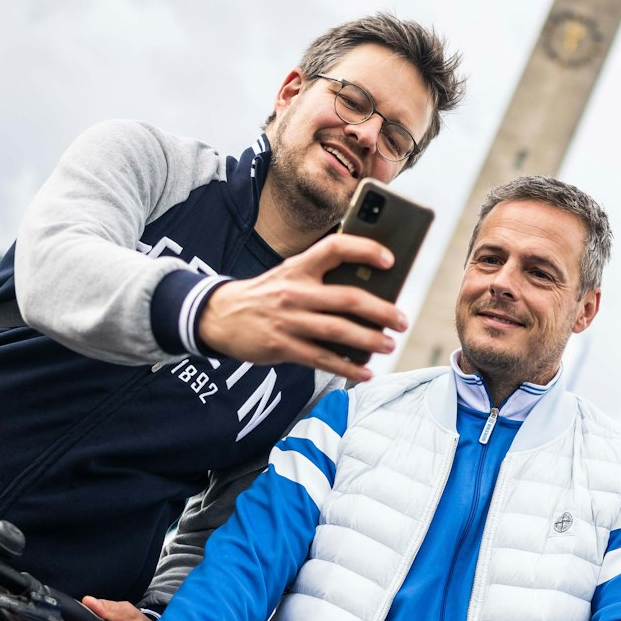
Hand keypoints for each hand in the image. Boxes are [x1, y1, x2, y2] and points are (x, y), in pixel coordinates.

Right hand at [196, 234, 407, 383]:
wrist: (219, 316)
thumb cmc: (266, 295)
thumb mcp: (288, 275)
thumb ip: (321, 278)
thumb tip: (369, 292)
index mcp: (299, 267)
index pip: (335, 248)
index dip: (365, 250)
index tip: (390, 260)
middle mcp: (295, 291)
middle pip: (347, 298)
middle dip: (381, 311)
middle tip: (401, 320)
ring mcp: (289, 320)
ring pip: (338, 331)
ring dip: (369, 340)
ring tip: (389, 345)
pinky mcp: (283, 347)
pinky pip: (322, 359)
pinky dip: (347, 368)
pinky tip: (365, 372)